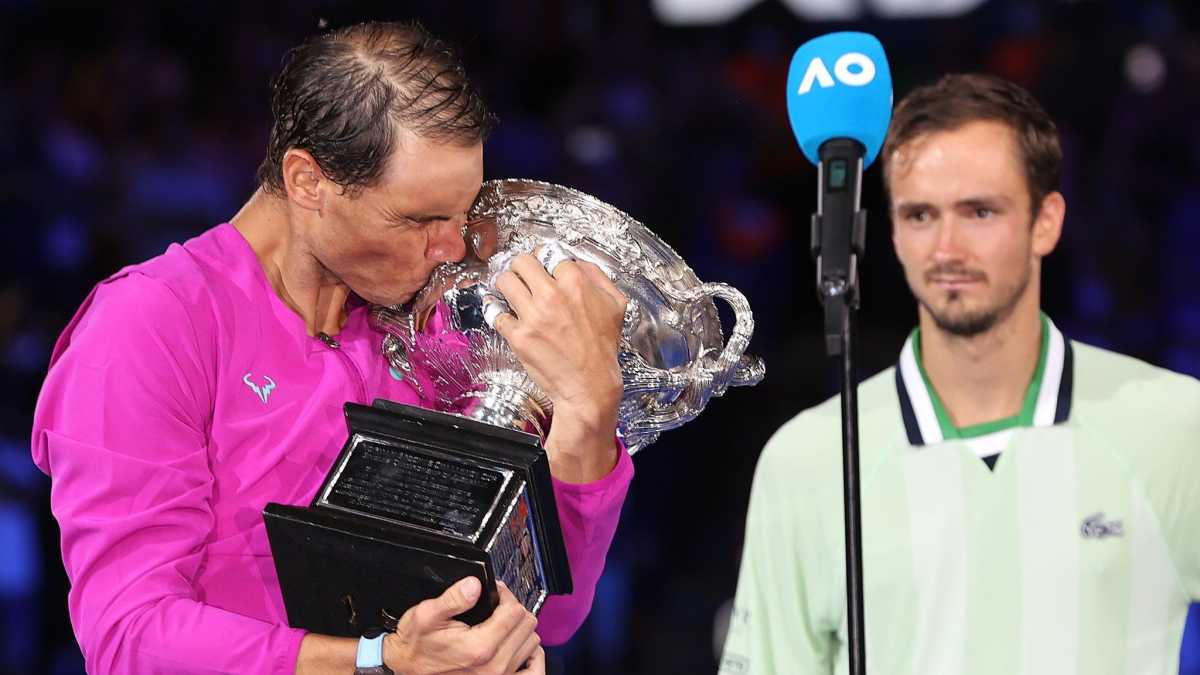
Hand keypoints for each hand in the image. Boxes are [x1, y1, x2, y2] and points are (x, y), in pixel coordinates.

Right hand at [384, 577, 540, 674]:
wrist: (406, 669)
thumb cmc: (416, 645)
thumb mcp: (426, 615)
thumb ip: (452, 598)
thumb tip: (474, 585)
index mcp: (479, 647)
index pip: (514, 612)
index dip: (506, 595)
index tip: (496, 592)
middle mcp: (494, 665)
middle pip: (526, 625)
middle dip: (514, 609)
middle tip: (498, 605)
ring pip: (532, 642)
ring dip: (521, 629)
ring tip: (503, 622)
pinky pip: (532, 669)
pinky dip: (530, 655)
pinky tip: (517, 644)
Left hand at [493, 254, 626, 481]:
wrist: (589, 385)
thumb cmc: (602, 348)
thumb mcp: (615, 304)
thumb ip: (597, 276)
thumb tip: (576, 262)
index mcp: (576, 284)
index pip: (548, 253)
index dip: (543, 258)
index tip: (540, 265)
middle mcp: (552, 296)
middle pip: (521, 261)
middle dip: (520, 266)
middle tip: (522, 275)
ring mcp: (532, 316)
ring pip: (504, 281)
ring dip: (505, 284)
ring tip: (510, 291)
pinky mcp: (518, 336)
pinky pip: (495, 312)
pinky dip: (496, 310)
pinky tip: (503, 312)